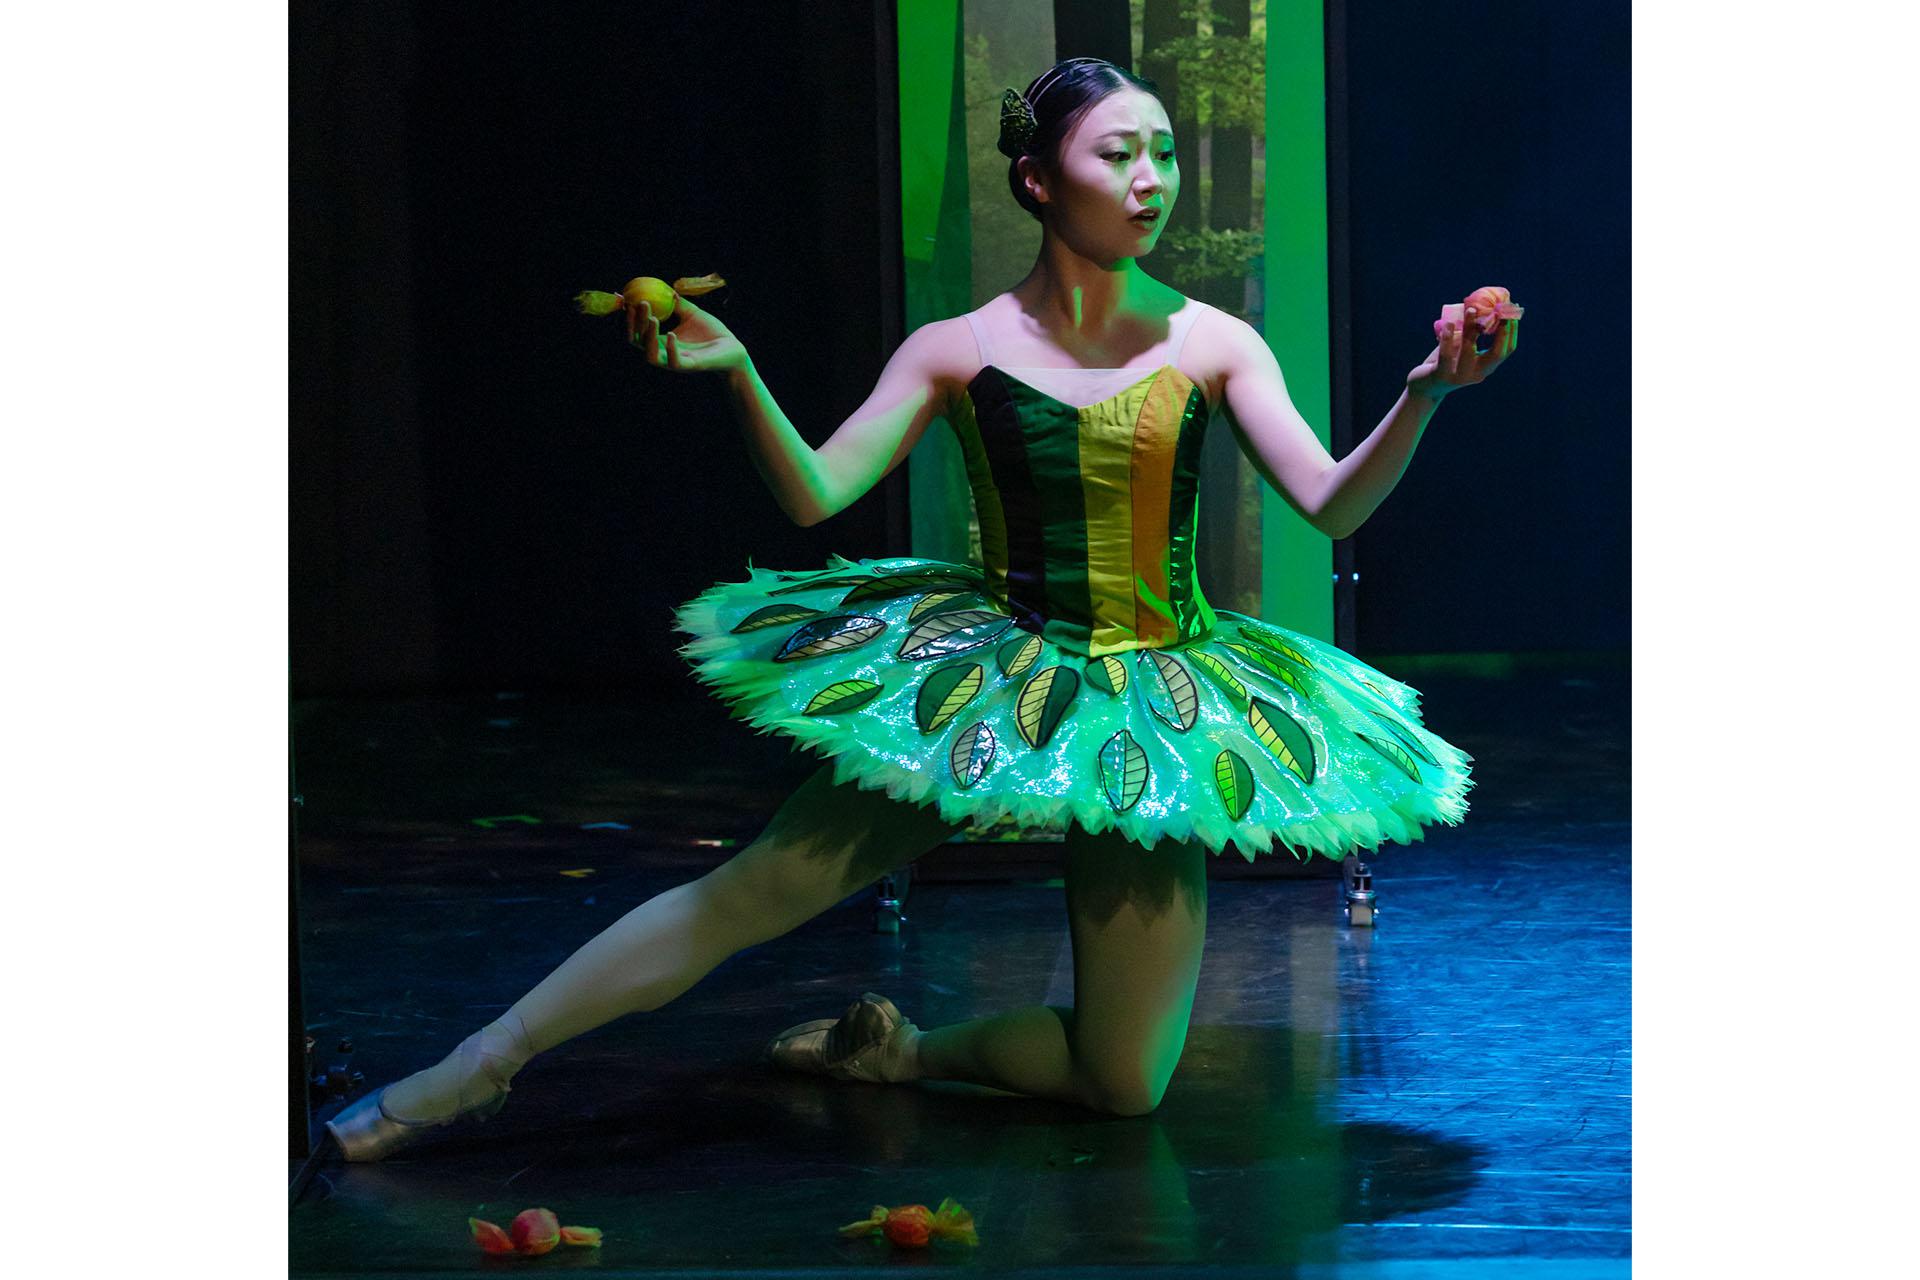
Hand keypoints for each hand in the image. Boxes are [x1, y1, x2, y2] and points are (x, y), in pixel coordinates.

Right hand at [630, 294, 748, 373]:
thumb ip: (677, 304)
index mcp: (661, 341)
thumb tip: (664, 289)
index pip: (637, 332)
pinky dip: (670, 349)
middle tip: (638, 305)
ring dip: (647, 338)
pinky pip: (674, 362)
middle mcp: (663, 353)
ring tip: (653, 318)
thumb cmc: (712, 332)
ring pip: (651, 356)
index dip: (630, 318)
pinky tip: (671, 334)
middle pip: (638, 343)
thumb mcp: (692, 313)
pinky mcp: (689, 366)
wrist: (733, 348)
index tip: (629, 300)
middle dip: (635, 324)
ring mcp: (675, 361)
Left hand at [1406, 306, 1518, 400]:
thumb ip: (1472, 333)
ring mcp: (1459, 376)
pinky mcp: (1441, 375)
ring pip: (1468, 350)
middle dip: (1501, 331)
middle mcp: (1476, 374)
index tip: (1512, 313)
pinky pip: (1446, 355)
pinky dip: (1448, 338)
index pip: (1506, 351)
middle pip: (1496, 354)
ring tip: (1470, 309)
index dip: (1511, 332)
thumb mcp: (1461, 348)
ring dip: (1471, 327)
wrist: (1424, 387)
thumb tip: (1481, 306)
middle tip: (1499, 310)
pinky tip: (1448, 324)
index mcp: (1485, 367)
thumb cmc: (1444, 362)